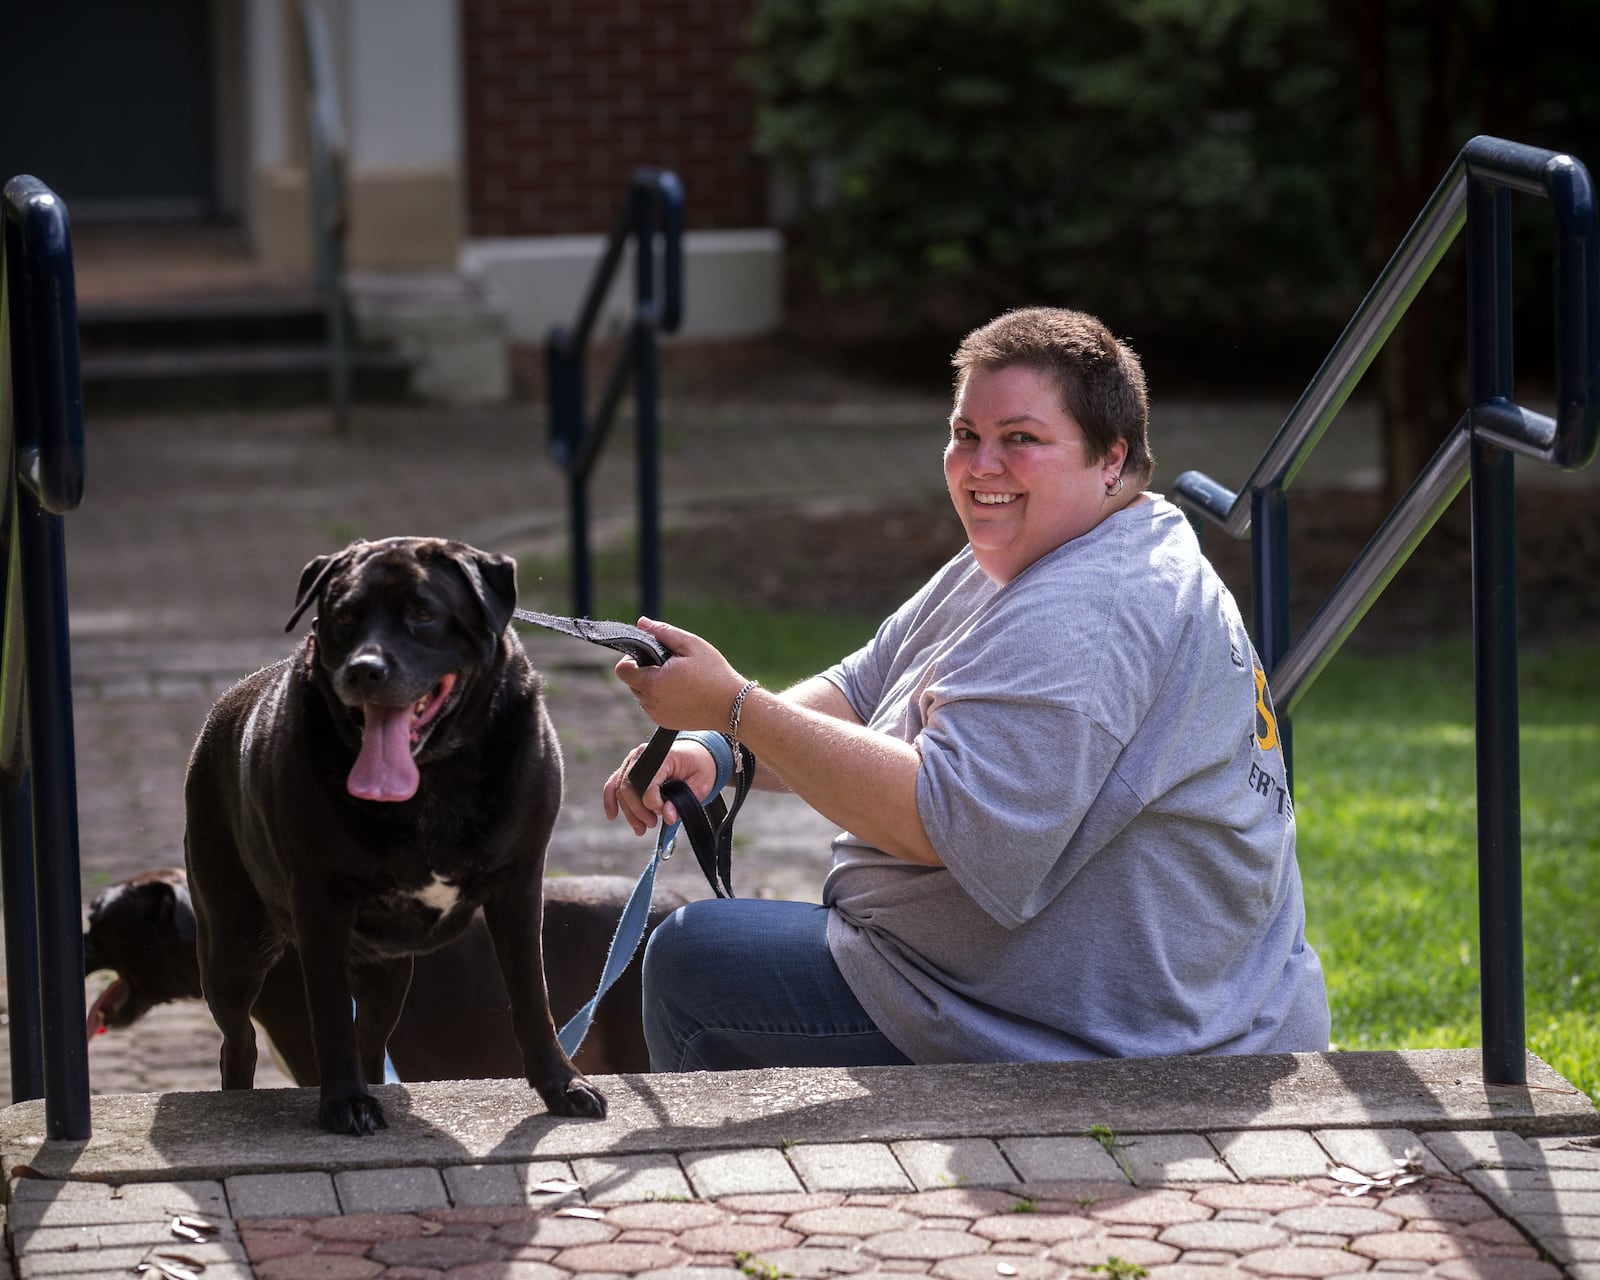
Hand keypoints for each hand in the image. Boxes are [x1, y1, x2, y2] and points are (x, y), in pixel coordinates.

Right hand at [603, 737, 721, 836]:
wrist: (697, 753)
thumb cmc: (700, 766)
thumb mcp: (701, 785)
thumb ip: (684, 801)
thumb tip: (668, 817)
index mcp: (662, 755)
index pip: (648, 782)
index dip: (653, 803)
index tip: (664, 814)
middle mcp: (642, 754)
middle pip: (629, 787)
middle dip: (638, 811)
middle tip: (651, 824)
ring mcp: (633, 760)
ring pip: (620, 789)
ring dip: (628, 812)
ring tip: (641, 829)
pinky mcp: (629, 768)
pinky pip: (614, 783)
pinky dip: (611, 799)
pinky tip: (612, 815)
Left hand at [611, 618, 747, 736]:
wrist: (733, 707)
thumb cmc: (714, 673)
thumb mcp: (691, 645)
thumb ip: (663, 632)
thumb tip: (642, 622)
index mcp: (653, 683)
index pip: (622, 669)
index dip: (632, 658)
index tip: (651, 654)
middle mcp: (650, 703)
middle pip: (632, 681)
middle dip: (645, 670)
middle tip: (671, 664)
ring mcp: (657, 715)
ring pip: (642, 694)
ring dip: (653, 684)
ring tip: (679, 678)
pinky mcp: (665, 723)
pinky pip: (653, 706)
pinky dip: (662, 697)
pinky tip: (683, 691)